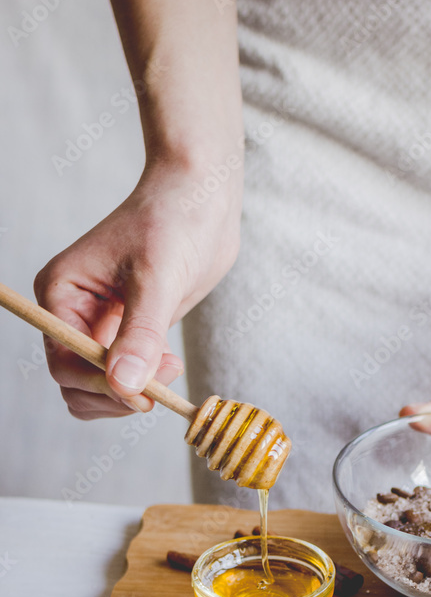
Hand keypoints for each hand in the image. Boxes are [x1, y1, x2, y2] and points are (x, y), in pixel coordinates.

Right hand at [34, 159, 241, 417]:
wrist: (202, 200)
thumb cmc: (174, 222)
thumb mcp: (157, 280)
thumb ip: (140, 335)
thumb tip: (123, 385)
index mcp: (62, 293)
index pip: (64, 362)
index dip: (98, 385)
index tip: (142, 395)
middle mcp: (74, 312)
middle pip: (76, 382)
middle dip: (115, 393)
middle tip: (160, 385)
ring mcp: (101, 324)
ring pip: (101, 385)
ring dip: (133, 391)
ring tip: (170, 367)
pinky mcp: (130, 331)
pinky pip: (126, 375)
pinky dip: (146, 382)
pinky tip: (171, 362)